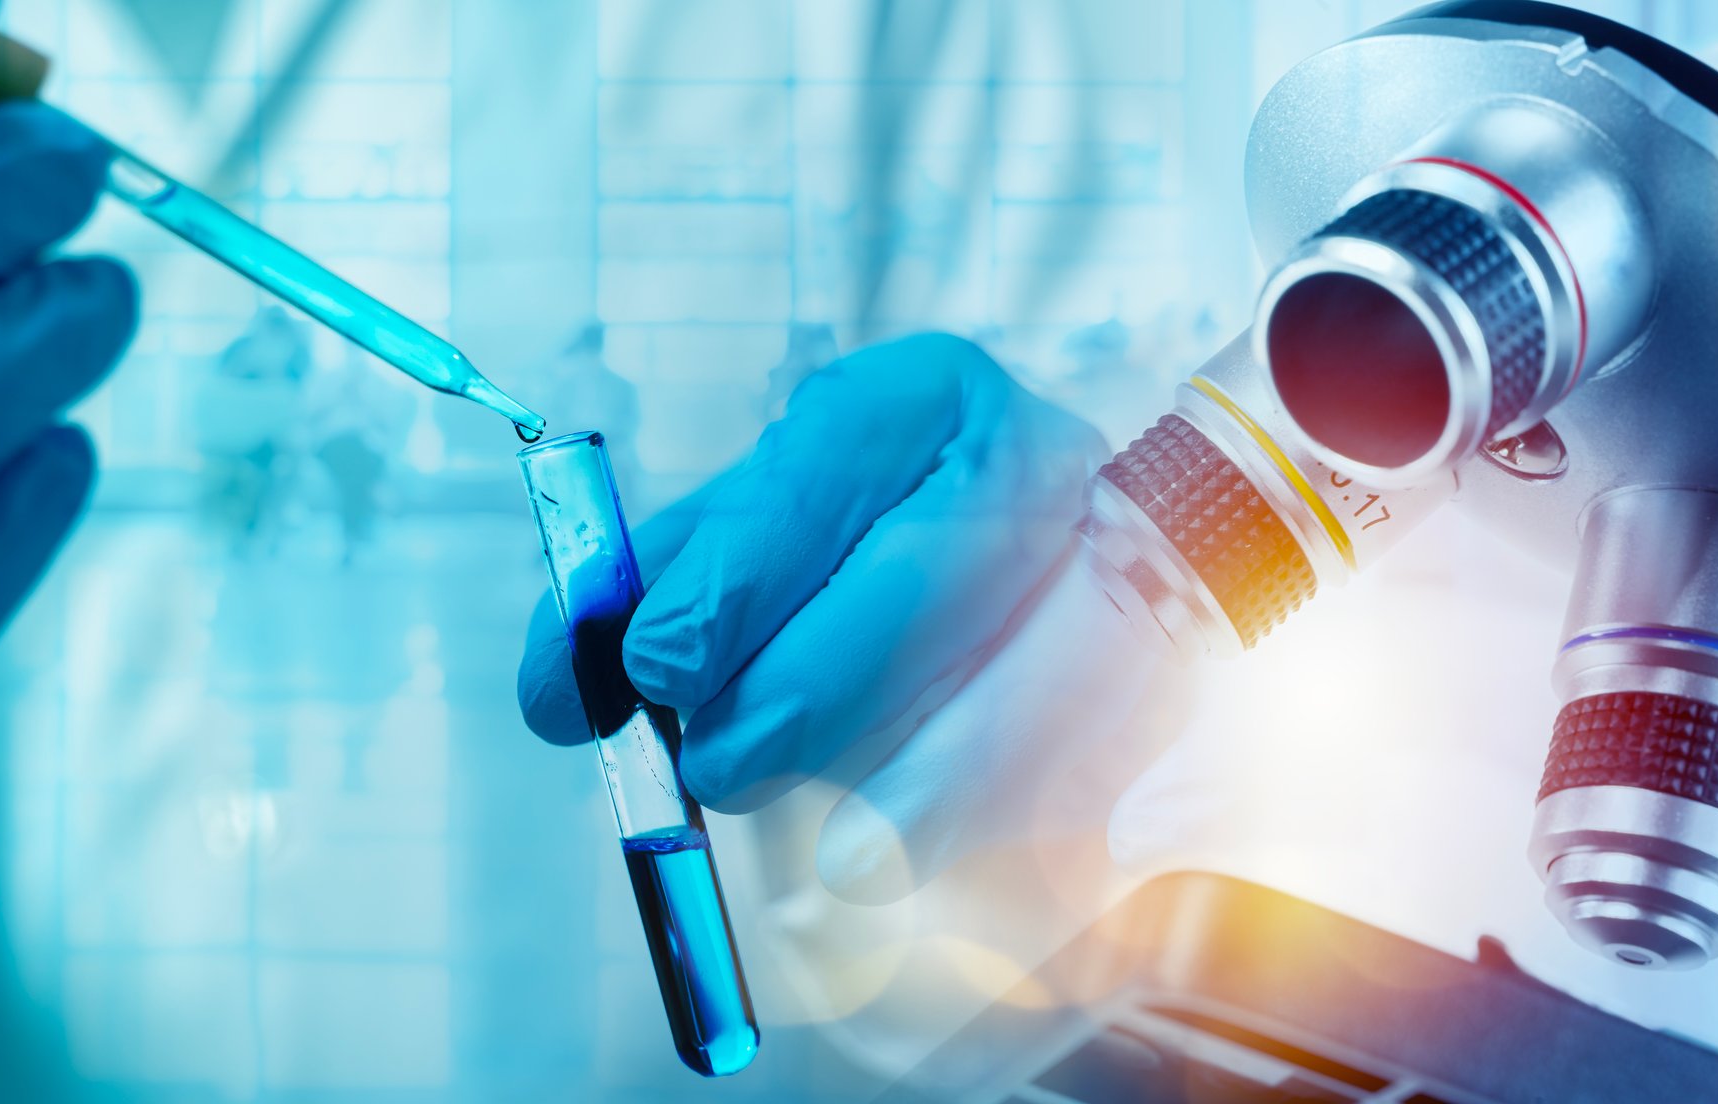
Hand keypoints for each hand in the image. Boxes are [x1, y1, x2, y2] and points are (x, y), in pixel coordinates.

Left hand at [518, 333, 1112, 895]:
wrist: (1082, 564)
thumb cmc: (870, 549)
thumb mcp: (750, 532)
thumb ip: (645, 590)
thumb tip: (557, 691)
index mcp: (923, 396)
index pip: (820, 468)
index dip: (730, 578)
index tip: (652, 670)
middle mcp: (1035, 460)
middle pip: (918, 579)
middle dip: (794, 696)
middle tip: (711, 762)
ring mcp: (1118, 570)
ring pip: (1004, 690)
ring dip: (884, 784)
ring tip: (810, 835)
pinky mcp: (1160, 693)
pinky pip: (1062, 784)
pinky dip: (968, 839)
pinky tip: (889, 859)